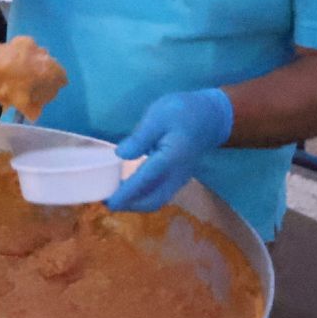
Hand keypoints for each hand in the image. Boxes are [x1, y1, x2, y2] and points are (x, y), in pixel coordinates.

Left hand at [107, 88, 234, 212]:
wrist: (210, 117)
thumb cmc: (182, 112)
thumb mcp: (158, 116)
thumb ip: (140, 137)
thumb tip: (121, 154)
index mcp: (170, 158)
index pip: (145, 181)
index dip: (125, 194)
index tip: (108, 202)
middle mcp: (176, 174)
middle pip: (152, 200)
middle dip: (129, 205)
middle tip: (106, 201)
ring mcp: (179, 178)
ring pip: (157, 200)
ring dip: (136, 203)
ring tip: (115, 198)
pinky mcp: (178, 178)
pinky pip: (160, 194)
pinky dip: (143, 197)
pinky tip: (130, 190)